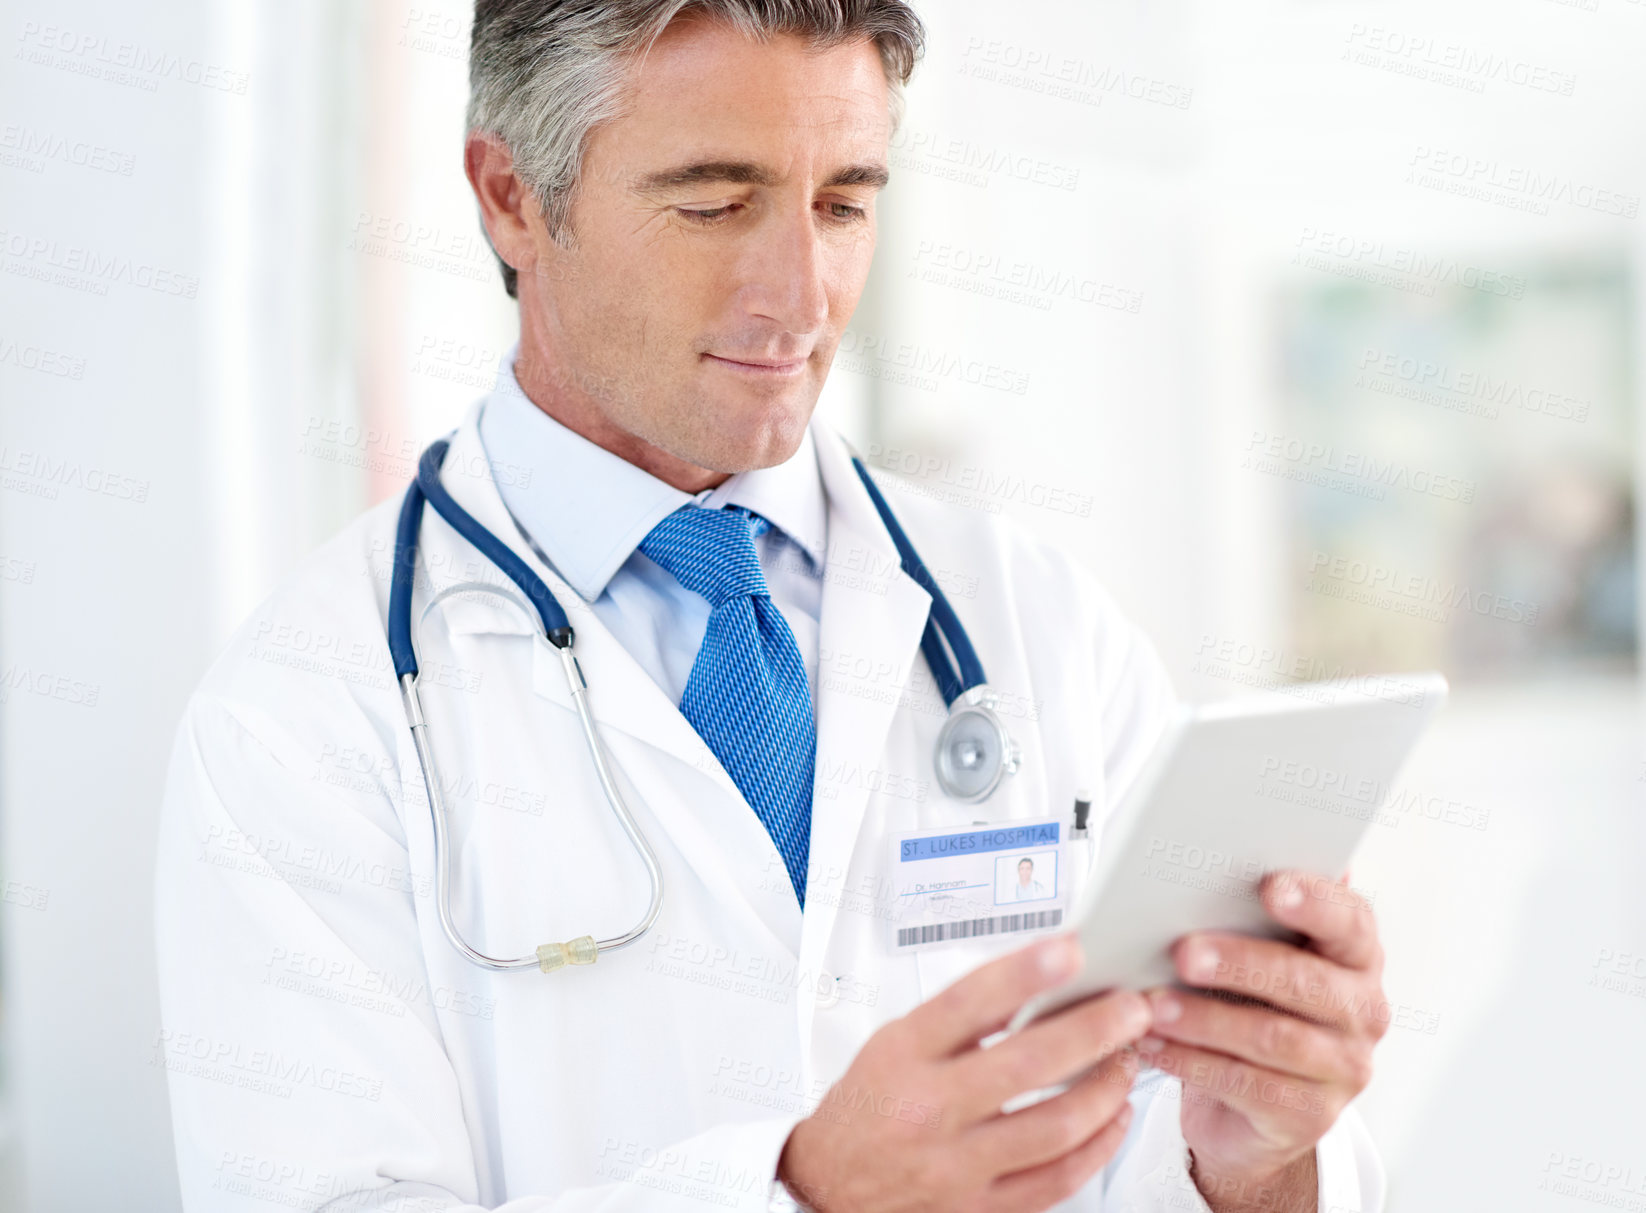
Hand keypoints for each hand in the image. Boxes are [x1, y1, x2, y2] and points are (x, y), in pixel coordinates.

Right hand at [777, 933, 1150, 1212]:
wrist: (829, 1188)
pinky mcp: (981, 1208)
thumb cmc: (867, 1109)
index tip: (1070, 949)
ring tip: (1127, 1060)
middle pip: (1025, 1065)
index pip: (967, 1003)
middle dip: (1092, 1031)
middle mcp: (929, 1111)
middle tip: (1130, 1009)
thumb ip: (958, 1017)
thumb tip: (1028, 982)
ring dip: (1106, 1090)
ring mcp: (956, 1166)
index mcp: (904, 1057)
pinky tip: (1115, 1119)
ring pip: (1055, 1128)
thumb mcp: (894, 1044)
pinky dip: (1098, 1147)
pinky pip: (1057, 1181)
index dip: (1024, 973)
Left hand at [1137, 869, 1385, 1207]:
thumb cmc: (1246, 1007)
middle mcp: (1363, 1011)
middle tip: (1183, 952)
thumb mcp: (1253, 959)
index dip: (1315, 901)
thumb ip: (1246, 917)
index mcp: (1355, 957)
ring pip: (1273, 1037)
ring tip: (1153, 1005)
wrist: (1247, 1106)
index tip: (1270, 886)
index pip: (1350, 921)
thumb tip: (1206, 867)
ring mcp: (1344, 1069)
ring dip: (1205, 1019)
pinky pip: (1248, 1086)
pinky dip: (1192, 1063)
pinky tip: (1154, 1045)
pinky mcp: (1312, 1117)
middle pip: (1306, 981)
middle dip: (1240, 963)